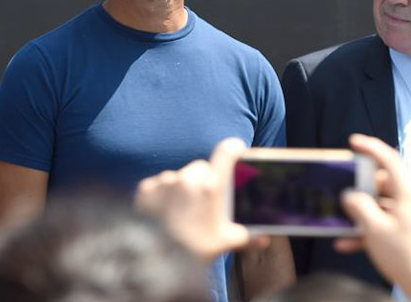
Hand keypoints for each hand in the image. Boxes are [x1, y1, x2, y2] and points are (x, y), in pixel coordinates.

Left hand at [135, 137, 256, 259]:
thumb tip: (264, 238)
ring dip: (182, 187)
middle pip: (201, 167)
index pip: (226, 153)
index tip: (236, 149)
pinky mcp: (146, 188)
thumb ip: (247, 236)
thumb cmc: (195, 251)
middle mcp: (188, 179)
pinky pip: (158, 184)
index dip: (233, 148)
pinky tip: (163, 214)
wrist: (156, 263)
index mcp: (212, 187)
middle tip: (204, 201)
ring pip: (178, 176)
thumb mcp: (225, 242)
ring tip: (181, 213)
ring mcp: (165, 182)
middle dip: (204, 179)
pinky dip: (162, 195)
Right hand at [334, 134, 410, 300]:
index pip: (390, 160)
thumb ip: (359, 206)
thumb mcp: (374, 228)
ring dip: (362, 214)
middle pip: (384, 184)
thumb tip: (350, 194)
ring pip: (383, 205)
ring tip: (344, 222)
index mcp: (410, 195)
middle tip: (344, 193)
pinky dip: (369, 229)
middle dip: (361, 189)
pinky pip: (387, 222)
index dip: (371, 148)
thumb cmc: (405, 257)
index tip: (354, 142)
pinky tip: (349, 242)